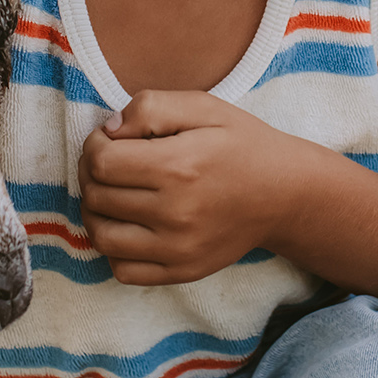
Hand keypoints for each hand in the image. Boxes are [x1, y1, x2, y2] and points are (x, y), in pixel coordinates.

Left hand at [79, 91, 315, 284]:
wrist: (285, 194)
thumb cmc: (241, 145)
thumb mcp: (203, 107)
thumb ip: (151, 107)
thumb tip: (109, 131)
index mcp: (179, 167)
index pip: (102, 162)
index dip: (95, 145)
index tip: (111, 140)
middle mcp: (176, 213)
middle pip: (97, 197)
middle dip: (92, 174)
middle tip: (110, 162)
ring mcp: (178, 249)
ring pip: (102, 236)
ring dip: (95, 212)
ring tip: (112, 194)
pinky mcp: (182, 271)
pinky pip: (122, 270)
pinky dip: (114, 248)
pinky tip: (128, 225)